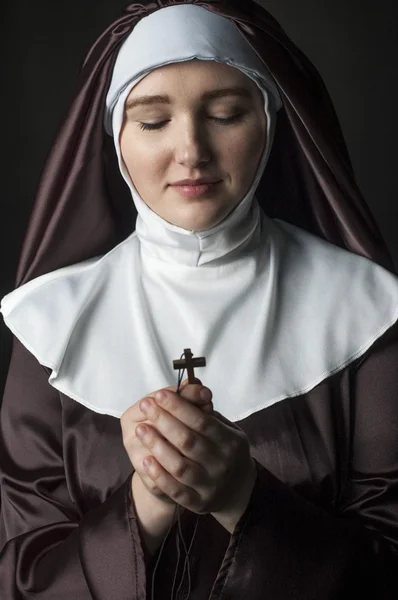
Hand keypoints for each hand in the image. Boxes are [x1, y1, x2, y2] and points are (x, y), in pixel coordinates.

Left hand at [133, 385, 255, 517]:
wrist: (238, 490)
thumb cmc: (227, 450)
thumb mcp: (226, 428)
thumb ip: (205, 411)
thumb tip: (186, 386)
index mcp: (230, 442)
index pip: (202, 421)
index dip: (179, 407)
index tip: (160, 395)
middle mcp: (221, 464)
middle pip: (188, 440)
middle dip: (164, 420)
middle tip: (145, 405)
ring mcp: (210, 485)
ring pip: (180, 466)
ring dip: (157, 446)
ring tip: (141, 429)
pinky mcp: (197, 503)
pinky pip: (175, 490)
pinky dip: (160, 475)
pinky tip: (146, 460)